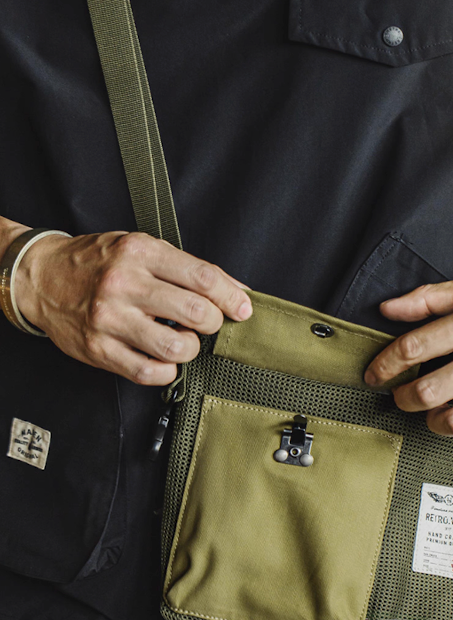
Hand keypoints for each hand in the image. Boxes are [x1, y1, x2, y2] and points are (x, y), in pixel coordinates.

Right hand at [13, 231, 251, 385]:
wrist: (41, 276)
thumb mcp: (141, 248)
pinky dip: (167, 370)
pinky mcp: (99, 348)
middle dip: (213, 322)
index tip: (243, 309)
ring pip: (176, 346)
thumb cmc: (98, 262)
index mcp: (140, 252)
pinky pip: (148, 371)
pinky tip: (164, 359)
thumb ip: (187, 268)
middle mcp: (125, 283)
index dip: (232, 297)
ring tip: (183, 340)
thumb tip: (236, 289)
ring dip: (190, 348)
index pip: (203, 277)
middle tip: (209, 323)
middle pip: (196, 312)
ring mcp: (110, 318)